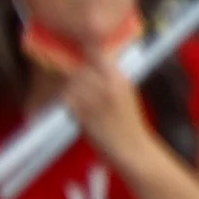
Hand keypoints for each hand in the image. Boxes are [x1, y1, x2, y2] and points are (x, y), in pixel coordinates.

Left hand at [52, 33, 151, 160]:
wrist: (131, 147)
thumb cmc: (129, 122)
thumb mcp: (126, 93)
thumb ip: (110, 78)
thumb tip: (90, 64)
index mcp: (122, 78)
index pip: (98, 53)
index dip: (88, 51)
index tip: (84, 52)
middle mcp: (108, 85)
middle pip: (81, 69)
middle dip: (77, 76)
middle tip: (80, 86)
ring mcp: (94, 99)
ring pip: (72, 84)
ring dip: (71, 90)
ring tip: (79, 99)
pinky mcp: (83, 113)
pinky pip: (68, 100)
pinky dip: (68, 103)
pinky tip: (76, 110)